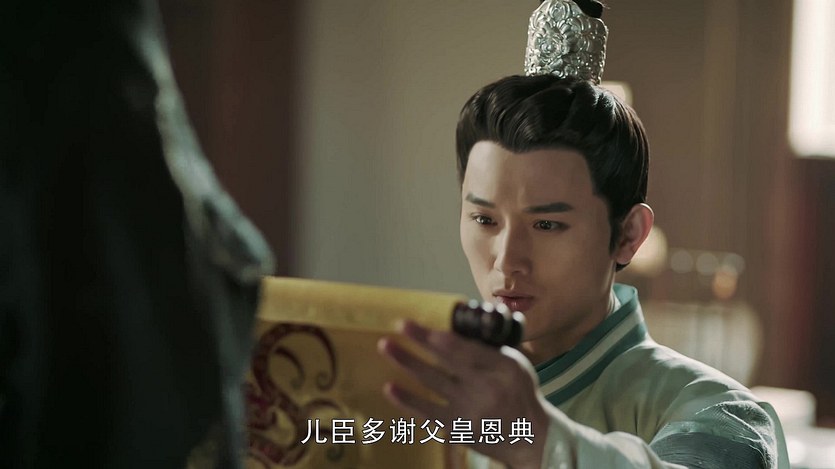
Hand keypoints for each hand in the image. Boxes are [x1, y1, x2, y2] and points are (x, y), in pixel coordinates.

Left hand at [378, 320, 548, 468]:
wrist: (528, 438)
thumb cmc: (519, 393)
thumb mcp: (515, 365)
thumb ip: (487, 348)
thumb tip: (454, 326)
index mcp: (503, 368)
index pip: (469, 350)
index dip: (444, 339)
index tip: (426, 326)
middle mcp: (487, 389)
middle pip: (447, 362)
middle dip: (421, 342)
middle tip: (399, 325)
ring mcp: (470, 411)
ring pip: (432, 383)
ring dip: (407, 362)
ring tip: (386, 346)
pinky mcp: (457, 429)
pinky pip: (427, 412)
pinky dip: (407, 400)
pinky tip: (390, 387)